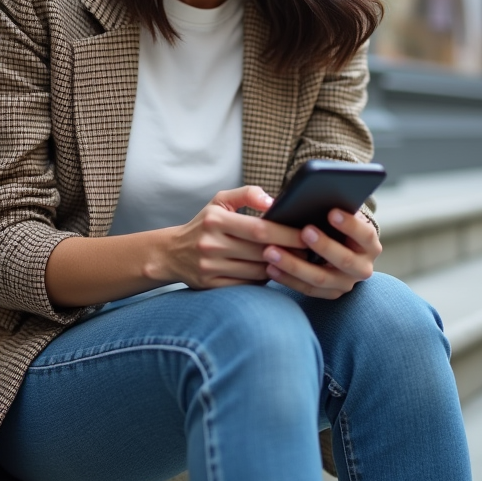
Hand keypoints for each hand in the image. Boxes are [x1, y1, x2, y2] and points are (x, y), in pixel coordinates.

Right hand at [161, 186, 305, 289]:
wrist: (172, 253)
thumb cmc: (204, 224)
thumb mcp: (219, 201)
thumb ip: (247, 194)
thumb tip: (273, 202)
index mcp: (215, 220)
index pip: (259, 229)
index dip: (286, 233)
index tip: (307, 234)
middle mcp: (211, 245)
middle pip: (261, 251)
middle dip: (289, 251)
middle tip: (310, 250)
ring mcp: (210, 268)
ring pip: (258, 271)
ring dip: (280, 267)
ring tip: (296, 260)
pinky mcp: (212, 286)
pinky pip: (248, 285)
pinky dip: (264, 279)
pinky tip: (274, 271)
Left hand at [262, 208, 380, 299]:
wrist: (339, 250)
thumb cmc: (335, 226)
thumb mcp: (340, 216)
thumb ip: (331, 208)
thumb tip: (310, 197)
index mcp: (370, 244)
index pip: (365, 234)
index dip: (350, 225)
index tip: (331, 212)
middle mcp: (363, 267)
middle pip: (345, 260)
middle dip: (323, 245)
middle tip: (304, 231)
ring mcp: (346, 283)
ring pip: (321, 278)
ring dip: (295, 265)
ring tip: (272, 251)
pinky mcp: (329, 294)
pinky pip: (307, 289)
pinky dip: (287, 278)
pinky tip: (270, 267)